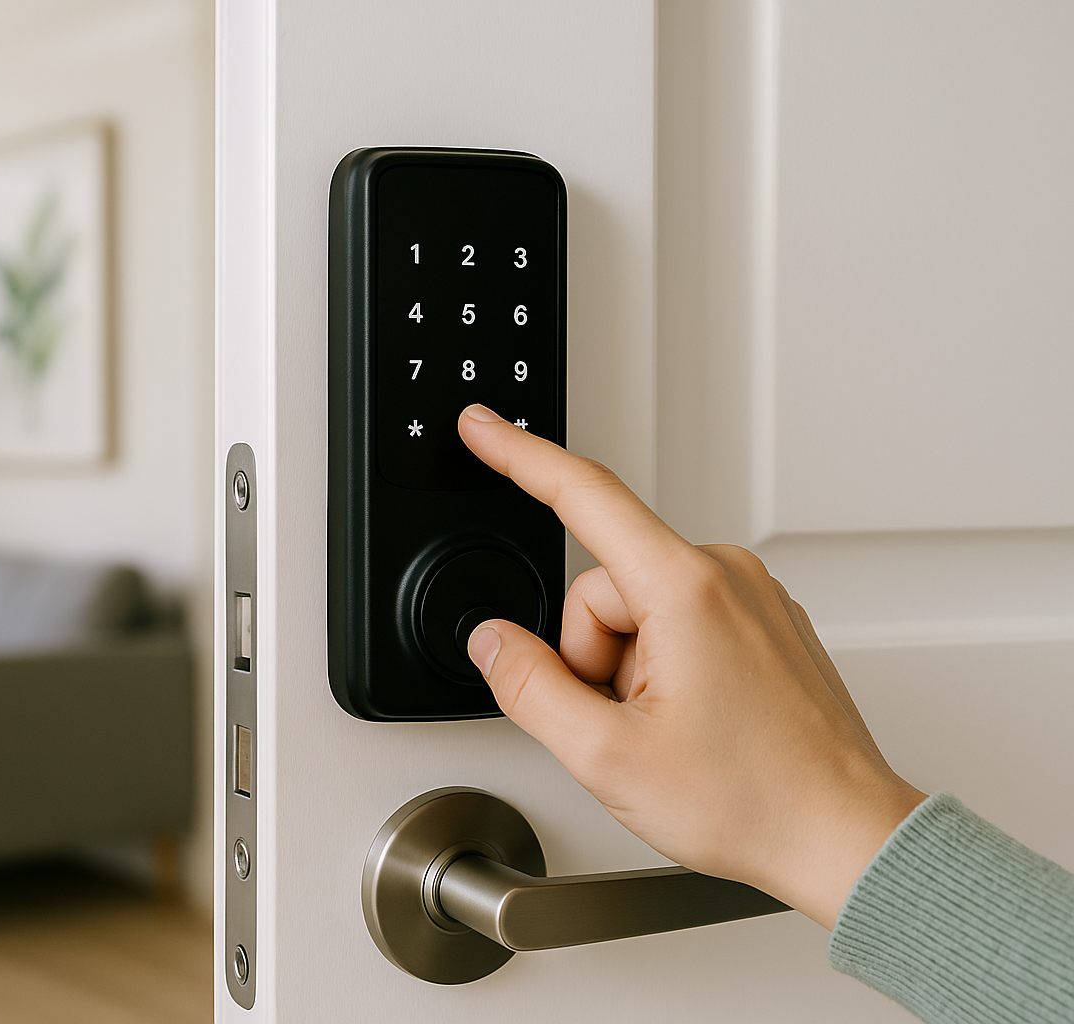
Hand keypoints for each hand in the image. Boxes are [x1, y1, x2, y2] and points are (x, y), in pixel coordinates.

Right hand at [457, 404, 925, 928]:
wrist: (845, 838)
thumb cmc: (756, 801)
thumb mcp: (607, 756)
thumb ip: (529, 687)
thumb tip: (494, 642)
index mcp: (686, 591)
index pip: (583, 496)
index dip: (519, 455)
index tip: (483, 427)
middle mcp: (726, 577)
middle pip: (602, 588)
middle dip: (591, 656)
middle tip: (627, 725)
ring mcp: (752, 599)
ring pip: (639, 611)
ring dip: (629, 670)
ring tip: (670, 732)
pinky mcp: (764, 624)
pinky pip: (681, 625)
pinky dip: (667, 670)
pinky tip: (695, 724)